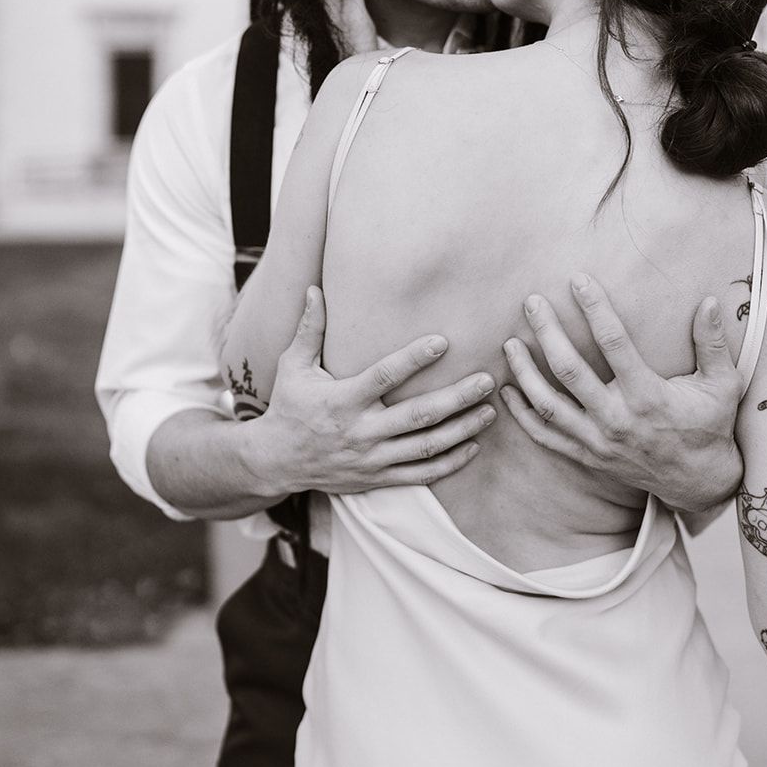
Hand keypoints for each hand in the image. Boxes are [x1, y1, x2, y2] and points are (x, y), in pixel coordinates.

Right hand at [238, 287, 496, 496]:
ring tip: (490, 411)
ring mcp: (372, 459)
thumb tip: (315, 288)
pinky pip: (421, 475)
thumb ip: (310, 329)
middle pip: (417, 415)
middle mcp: (361, 431)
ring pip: (426, 446)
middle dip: (457, 399)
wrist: (276, 461)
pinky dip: (450, 463)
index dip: (414, 359)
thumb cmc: (289, 406)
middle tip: (487, 381)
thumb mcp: (293, 366)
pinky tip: (474, 446)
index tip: (444, 341)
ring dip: (462, 429)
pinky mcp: (378, 478)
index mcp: (342, 400)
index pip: (384, 376)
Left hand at [500, 276, 742, 515]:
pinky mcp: (587, 456)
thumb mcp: (722, 385)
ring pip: (548, 404)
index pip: (614, 343)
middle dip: (546, 332)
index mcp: (648, 396)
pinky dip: (522, 414)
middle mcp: (617, 419)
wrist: (698, 482)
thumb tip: (709, 302)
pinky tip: (507, 391)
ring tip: (510, 343)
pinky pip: (545, 436)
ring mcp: (598, 441)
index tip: (578, 280)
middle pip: (569, 370)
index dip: (595, 308)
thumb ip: (713, 343)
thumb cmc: (710, 426)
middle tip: (531, 302)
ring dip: (525, 372)